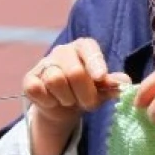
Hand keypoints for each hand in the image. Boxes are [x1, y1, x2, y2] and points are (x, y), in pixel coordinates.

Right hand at [22, 38, 130, 154]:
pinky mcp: (29, 79)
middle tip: (89, 103)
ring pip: (55, 81)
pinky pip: (37, 89)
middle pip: (74, 71)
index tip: (101, 77)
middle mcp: (63, 51)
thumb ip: (112, 84)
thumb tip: (125, 82)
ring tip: (69, 100)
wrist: (62, 106)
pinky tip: (53, 101)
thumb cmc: (86, 91)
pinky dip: (48, 101)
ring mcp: (44, 64)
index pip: (89, 49)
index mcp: (83, 48)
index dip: (95, 63)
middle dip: (85, 93)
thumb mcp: (102, 89)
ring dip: (66, 99)